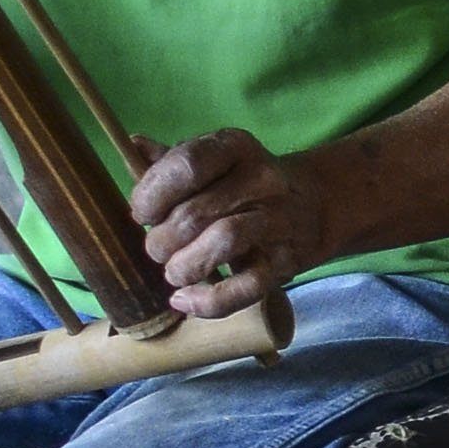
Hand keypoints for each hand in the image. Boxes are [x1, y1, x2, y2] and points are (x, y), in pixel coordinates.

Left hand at [131, 127, 337, 318]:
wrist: (316, 205)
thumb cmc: (247, 184)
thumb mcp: (216, 162)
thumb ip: (173, 161)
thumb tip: (132, 146)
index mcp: (235, 147)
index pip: (189, 164)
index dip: (154, 193)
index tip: (141, 213)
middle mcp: (261, 179)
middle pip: (196, 211)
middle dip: (162, 239)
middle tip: (156, 249)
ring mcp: (277, 220)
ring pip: (224, 241)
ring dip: (184, 265)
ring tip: (173, 272)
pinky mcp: (285, 262)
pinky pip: (247, 286)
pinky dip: (210, 301)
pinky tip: (184, 300)